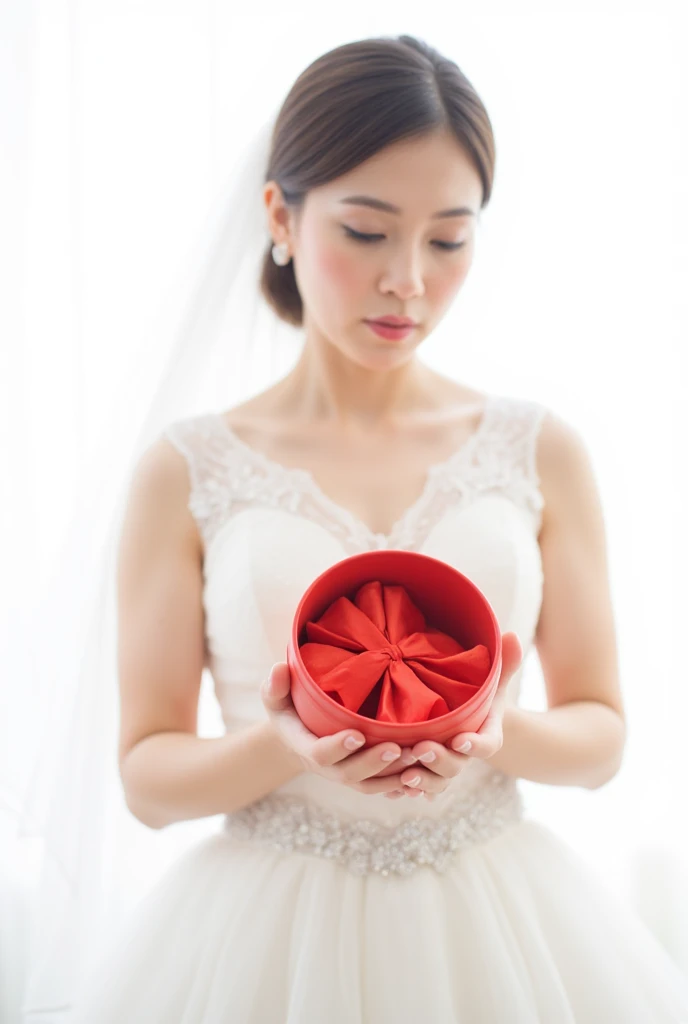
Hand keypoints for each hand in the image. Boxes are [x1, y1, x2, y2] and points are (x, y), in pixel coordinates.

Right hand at [260, 662, 408, 795]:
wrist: (297, 736)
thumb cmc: (288, 710)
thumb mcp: (276, 697)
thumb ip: (275, 685)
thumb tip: (279, 668)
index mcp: (305, 747)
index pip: (320, 754)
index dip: (337, 747)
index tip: (357, 734)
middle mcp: (327, 768)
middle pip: (350, 774)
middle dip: (373, 763)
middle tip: (397, 748)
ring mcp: (345, 774)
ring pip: (371, 784)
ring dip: (394, 775)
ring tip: (419, 757)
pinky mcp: (362, 777)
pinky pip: (383, 786)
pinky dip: (402, 783)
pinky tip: (424, 772)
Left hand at [382, 632, 523, 800]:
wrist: (469, 715)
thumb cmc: (480, 693)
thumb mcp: (494, 678)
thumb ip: (504, 661)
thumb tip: (511, 636)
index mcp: (487, 734)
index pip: (487, 744)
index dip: (475, 746)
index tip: (461, 740)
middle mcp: (467, 755)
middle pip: (458, 766)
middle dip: (440, 761)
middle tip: (422, 750)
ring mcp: (449, 766)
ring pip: (438, 783)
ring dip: (423, 781)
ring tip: (404, 776)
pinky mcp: (430, 773)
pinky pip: (422, 789)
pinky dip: (410, 791)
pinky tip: (393, 790)